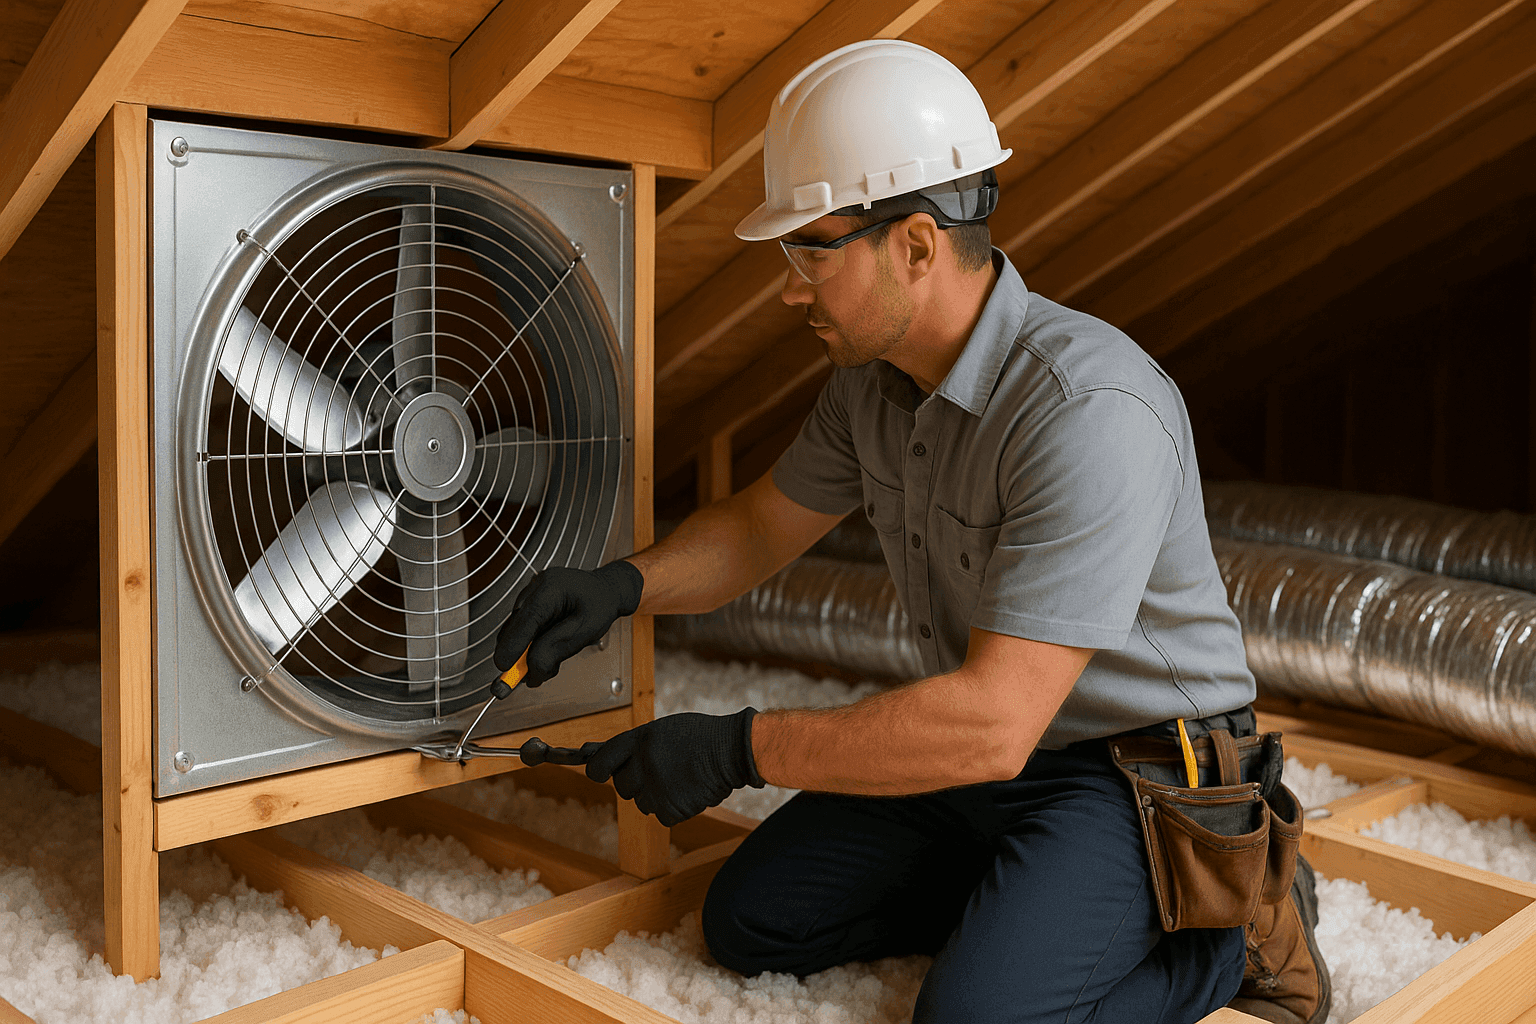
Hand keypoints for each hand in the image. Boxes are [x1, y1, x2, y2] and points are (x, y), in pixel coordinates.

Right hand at [494, 561, 643, 685]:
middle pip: (515, 628)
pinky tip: (549, 646)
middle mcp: (535, 588)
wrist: (606, 590)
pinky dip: (531, 644)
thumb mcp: (585, 631)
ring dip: (528, 651)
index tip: (503, 667)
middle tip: (536, 677)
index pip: (525, 620)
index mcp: (551, 588)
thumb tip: (532, 671)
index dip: (512, 646)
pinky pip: (522, 629)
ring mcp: (529, 594)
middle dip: (522, 655)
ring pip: (516, 631)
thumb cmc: (600, 605)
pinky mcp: (528, 604)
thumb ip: (556, 650)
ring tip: (552, 660)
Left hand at [585, 709, 764, 825]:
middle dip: (633, 783)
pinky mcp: (671, 808)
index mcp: (640, 740)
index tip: (597, 773)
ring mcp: (657, 789)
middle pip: (621, 786)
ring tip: (677, 779)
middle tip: (655, 774)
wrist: (732, 751)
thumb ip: (638, 746)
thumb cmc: (701, 736)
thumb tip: (616, 762)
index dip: (596, 770)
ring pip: (641, 803)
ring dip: (654, 796)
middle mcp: (643, 765)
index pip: (601, 761)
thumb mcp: (664, 730)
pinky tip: (687, 791)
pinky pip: (661, 815)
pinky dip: (672, 808)